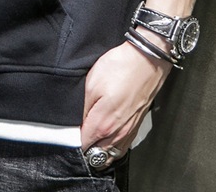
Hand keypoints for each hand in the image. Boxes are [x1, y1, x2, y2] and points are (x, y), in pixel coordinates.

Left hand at [80, 40, 171, 163]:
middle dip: (86, 149)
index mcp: (102, 124)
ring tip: (91, 137)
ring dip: (99, 149)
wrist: (147, 60)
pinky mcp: (136, 126)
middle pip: (97, 154)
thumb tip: (76, 124)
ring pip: (110, 153)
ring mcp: (128, 131)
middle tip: (78, 134)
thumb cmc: (120, 68)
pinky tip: (107, 136)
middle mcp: (117, 133)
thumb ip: (82, 109)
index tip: (68, 133)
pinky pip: (122, 147)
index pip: (83, 145)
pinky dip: (112, 146)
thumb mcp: (91, 83)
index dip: (72, 141)